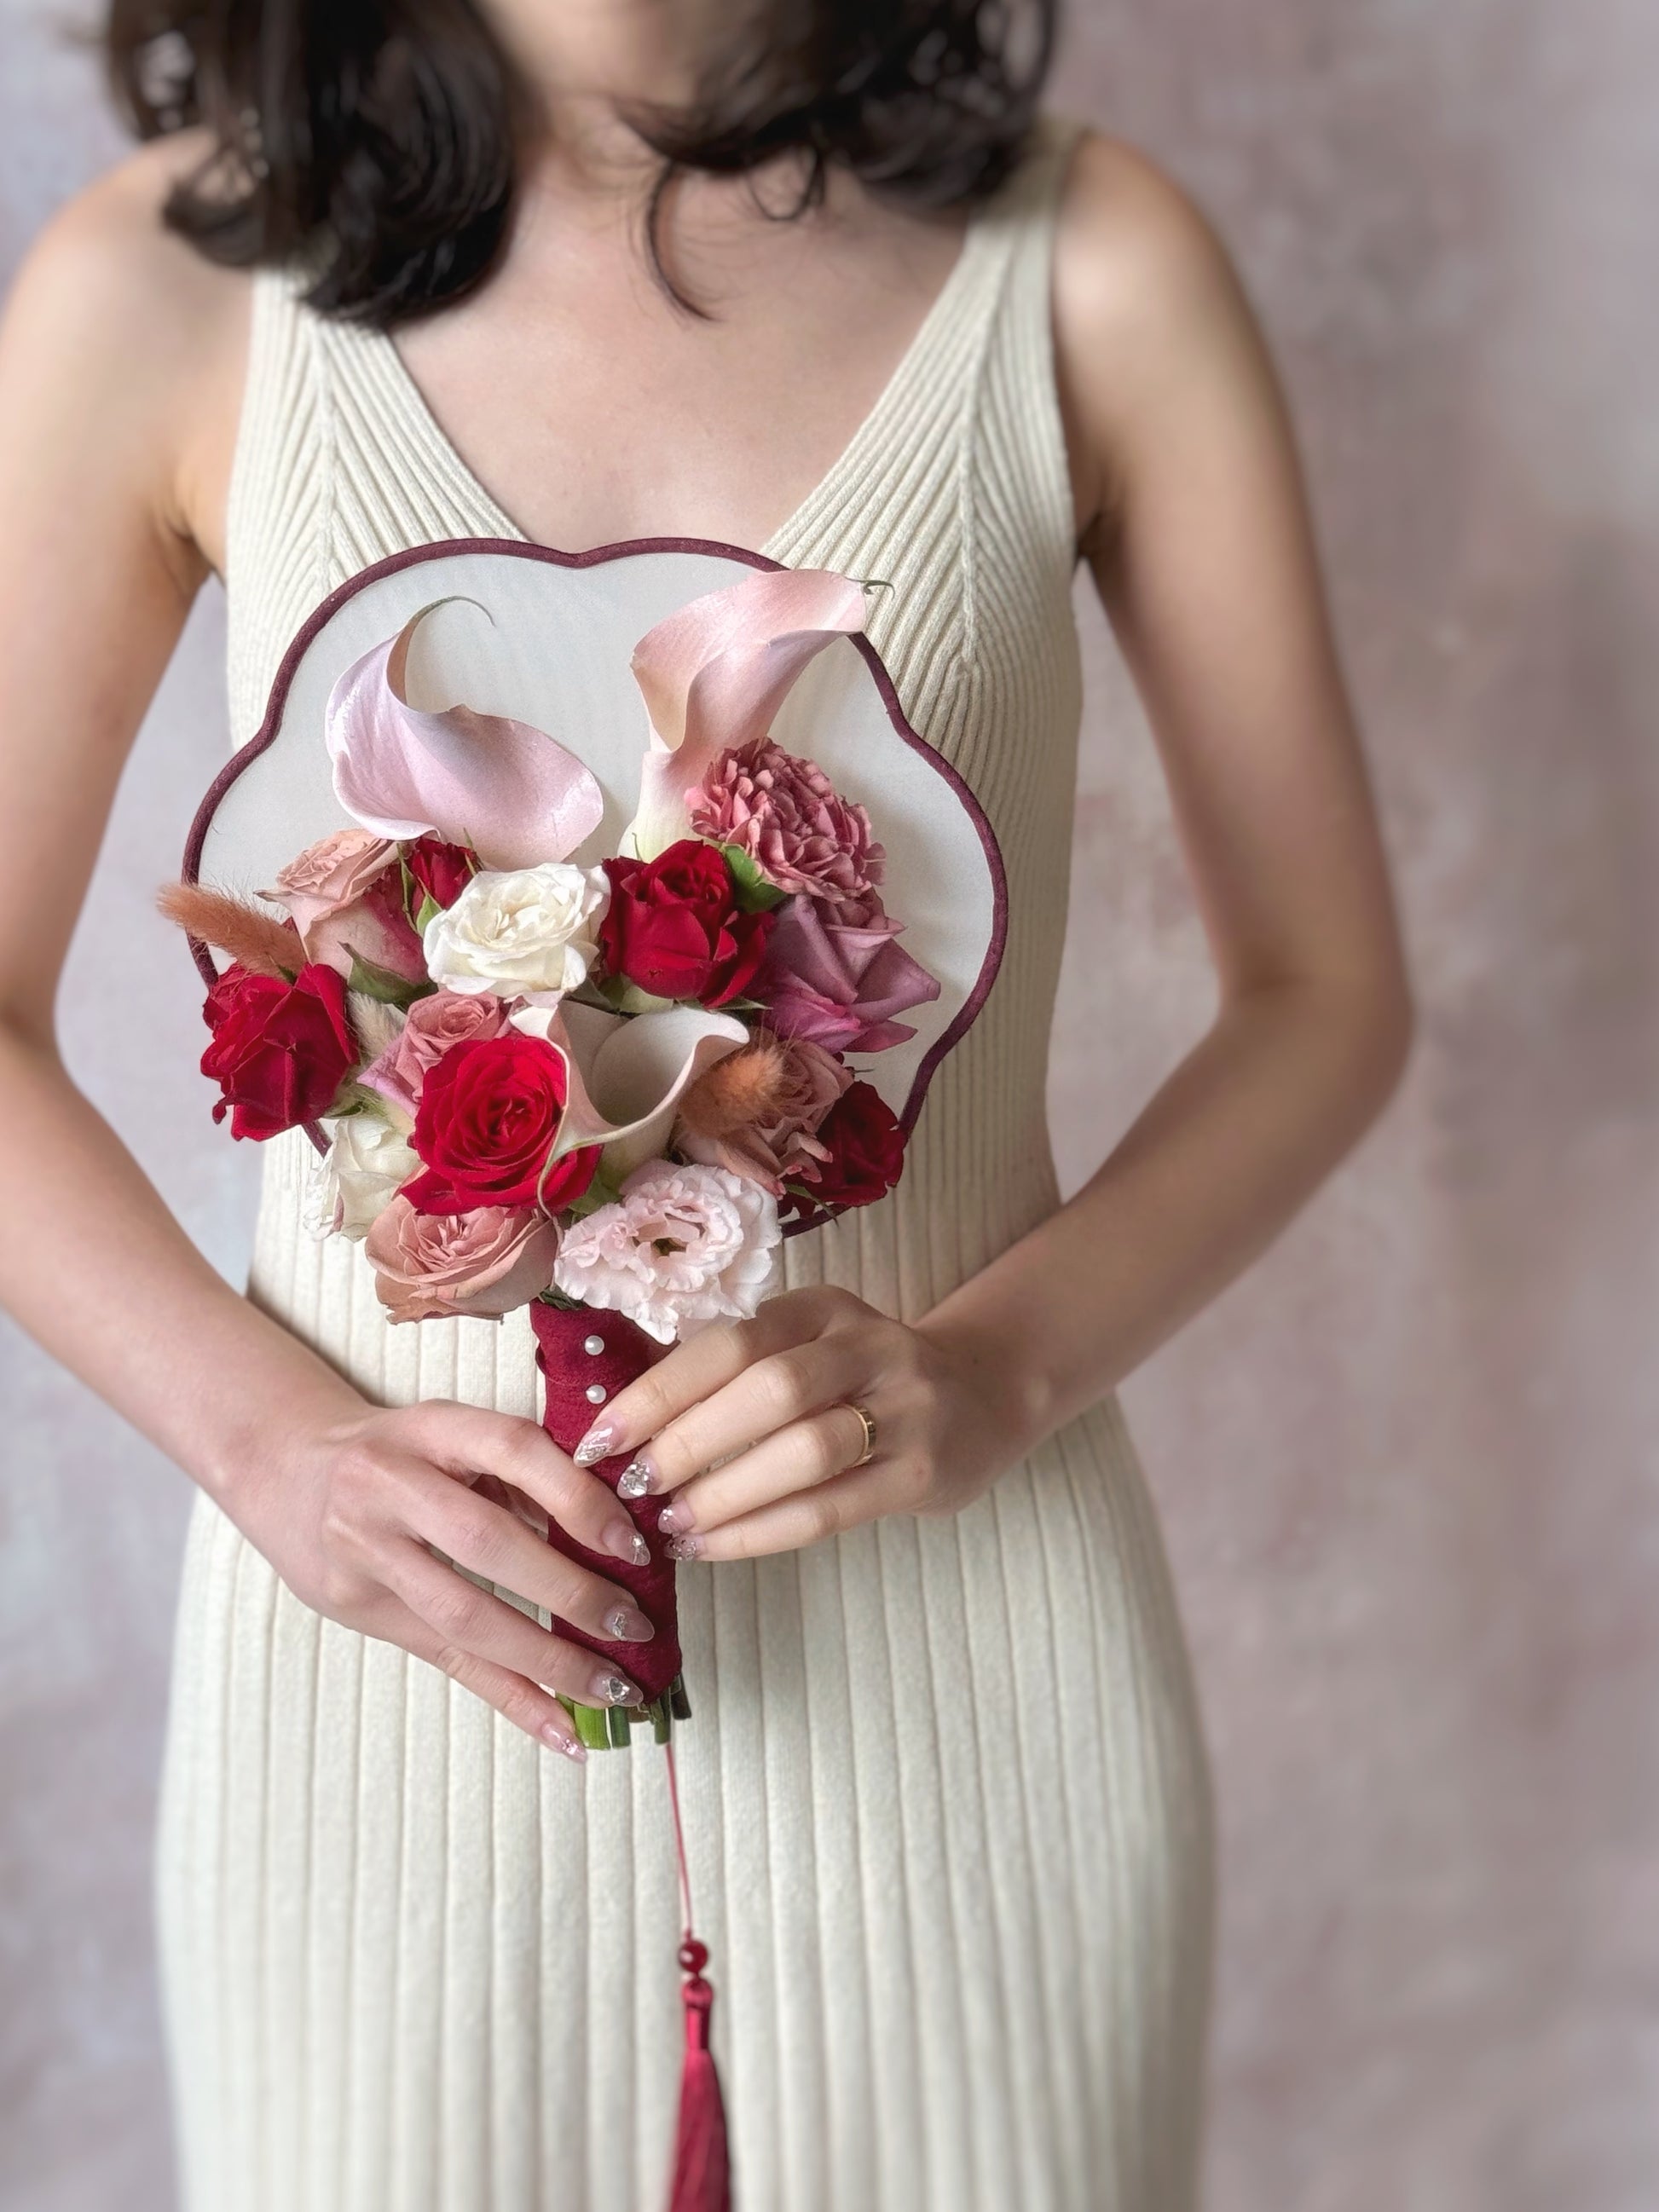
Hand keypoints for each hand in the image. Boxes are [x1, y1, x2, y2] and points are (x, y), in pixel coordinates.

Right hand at [223, 1391, 663, 1761]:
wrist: (286, 1469)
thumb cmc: (401, 1452)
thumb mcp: (454, 1437)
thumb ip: (524, 1475)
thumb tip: (620, 1541)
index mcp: (432, 1425)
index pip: (513, 1450)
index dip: (577, 1497)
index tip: (633, 1545)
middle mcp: (389, 1483)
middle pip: (486, 1543)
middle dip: (569, 1592)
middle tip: (634, 1626)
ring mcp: (364, 1549)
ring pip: (465, 1615)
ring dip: (549, 1661)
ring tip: (614, 1689)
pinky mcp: (358, 1606)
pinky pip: (447, 1660)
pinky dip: (512, 1699)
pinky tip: (564, 1730)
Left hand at [572, 1286, 1031, 1560]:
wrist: (984, 1393)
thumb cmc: (863, 1377)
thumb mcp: (810, 1344)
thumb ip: (736, 1369)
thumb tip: (624, 1421)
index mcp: (823, 1307)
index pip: (731, 1340)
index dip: (660, 1389)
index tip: (601, 1435)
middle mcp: (868, 1346)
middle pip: (769, 1388)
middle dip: (690, 1440)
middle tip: (634, 1483)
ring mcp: (904, 1408)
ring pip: (806, 1450)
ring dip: (726, 1492)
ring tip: (671, 1523)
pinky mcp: (923, 1473)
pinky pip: (832, 1508)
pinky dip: (762, 1532)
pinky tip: (713, 1547)